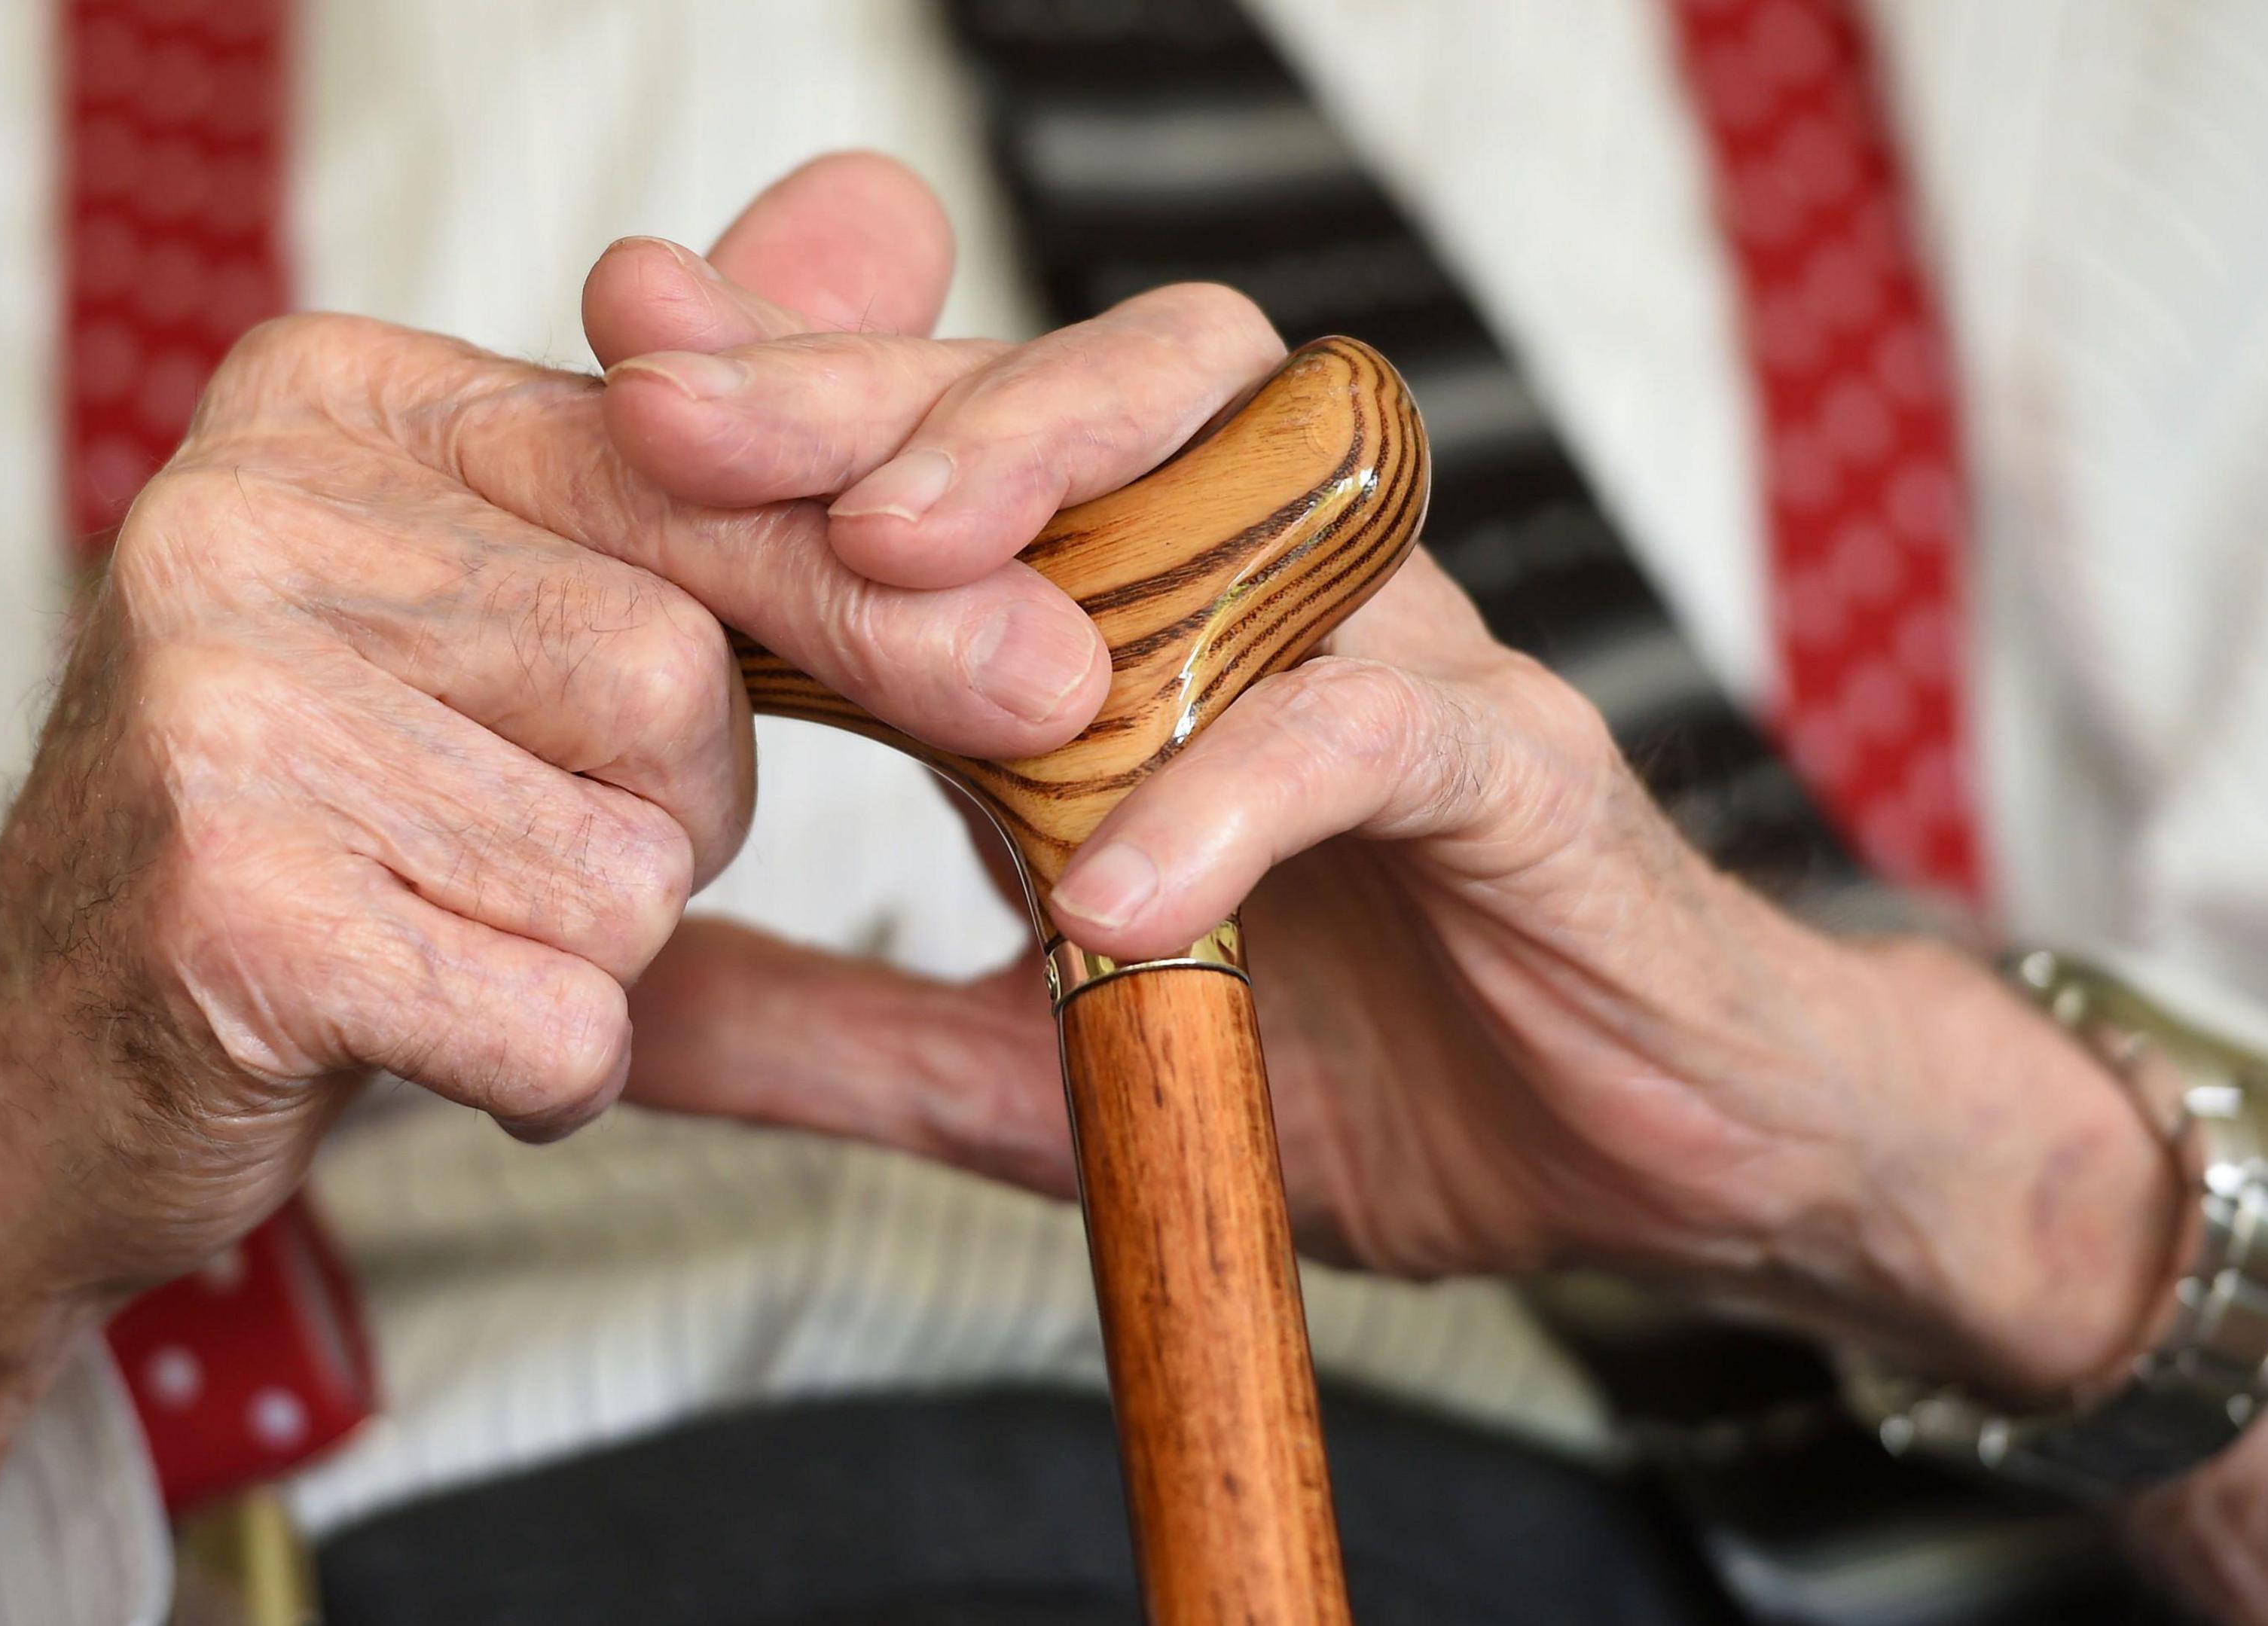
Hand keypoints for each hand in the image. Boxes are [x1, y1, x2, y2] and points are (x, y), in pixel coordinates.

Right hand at [0, 153, 1116, 1609]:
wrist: (45, 1077)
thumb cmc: (319, 827)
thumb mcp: (511, 604)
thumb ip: (704, 434)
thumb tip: (897, 212)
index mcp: (330, 399)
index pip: (685, 471)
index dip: (867, 594)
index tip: (1049, 672)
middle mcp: (243, 508)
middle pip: (675, 682)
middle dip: (667, 816)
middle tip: (520, 852)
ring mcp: (210, 701)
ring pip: (628, 866)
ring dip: (593, 952)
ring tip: (437, 931)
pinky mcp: (222, 904)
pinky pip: (555, 1017)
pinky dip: (542, 1071)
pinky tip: (416, 1035)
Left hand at [595, 244, 2182, 1405]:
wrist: (1652, 1158)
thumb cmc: (1360, 1065)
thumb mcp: (1039, 1068)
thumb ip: (842, 1026)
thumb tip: (617, 1014)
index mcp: (1140, 638)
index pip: (957, 461)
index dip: (793, 400)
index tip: (615, 360)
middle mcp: (1267, 599)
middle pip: (1077, 395)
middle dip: (874, 386)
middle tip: (680, 404)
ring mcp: (1400, 665)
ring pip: (1251, 469)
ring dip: (1062, 488)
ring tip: (892, 564)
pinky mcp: (1521, 780)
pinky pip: (1375, 734)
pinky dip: (1238, 792)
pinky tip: (1115, 885)